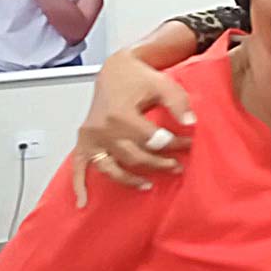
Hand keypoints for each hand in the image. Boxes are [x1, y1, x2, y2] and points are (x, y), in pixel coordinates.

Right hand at [72, 48, 195, 206]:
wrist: (114, 69)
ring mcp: (91, 137)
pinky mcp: (83, 141)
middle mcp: (102, 128)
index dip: (174, 144)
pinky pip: (78, 167)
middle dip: (158, 164)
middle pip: (133, 156)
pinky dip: (80, 185)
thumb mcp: (163, 84)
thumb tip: (191, 123)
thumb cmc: (138, 77)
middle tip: (177, 166)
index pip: (152, 139)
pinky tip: (84, 201)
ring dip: (130, 179)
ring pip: (111, 168)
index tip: (189, 144)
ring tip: (150, 184)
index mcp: (120, 114)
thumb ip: (178, 103)